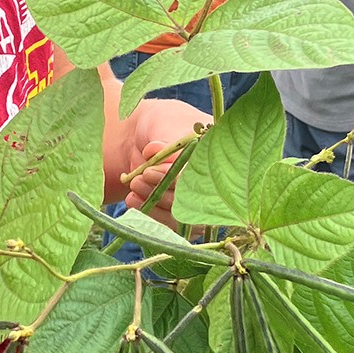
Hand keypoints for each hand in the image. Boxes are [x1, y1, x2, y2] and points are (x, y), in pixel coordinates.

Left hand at [122, 97, 208, 222]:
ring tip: (133, 186)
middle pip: (195, 203)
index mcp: (221, 156)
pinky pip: (171, 228)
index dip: (174, 178)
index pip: (204, 177)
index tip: (149, 170)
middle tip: (138, 180)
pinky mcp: (183, 216)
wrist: (148, 136)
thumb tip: (154, 150)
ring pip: (182, 219)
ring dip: (154, 206)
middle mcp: (217, 182)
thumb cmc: (162, 124)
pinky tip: (132, 201)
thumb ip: (164, 140)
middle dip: (162, 193)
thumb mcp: (163, 124)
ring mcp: (202, 202)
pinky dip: (150, 217)